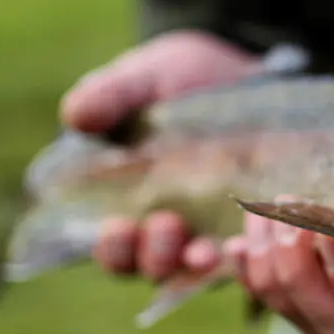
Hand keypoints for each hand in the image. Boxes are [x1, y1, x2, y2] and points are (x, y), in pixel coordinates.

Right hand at [60, 29, 261, 280]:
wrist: (241, 66)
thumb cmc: (176, 79)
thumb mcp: (143, 79)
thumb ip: (109, 95)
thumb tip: (76, 116)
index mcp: (131, 206)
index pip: (115, 251)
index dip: (114, 249)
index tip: (117, 226)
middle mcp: (174, 229)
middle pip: (156, 268)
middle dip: (157, 256)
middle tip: (167, 224)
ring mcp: (218, 228)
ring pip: (202, 268)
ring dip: (199, 263)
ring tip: (206, 250)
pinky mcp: (258, 222)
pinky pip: (253, 254)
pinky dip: (247, 254)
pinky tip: (246, 242)